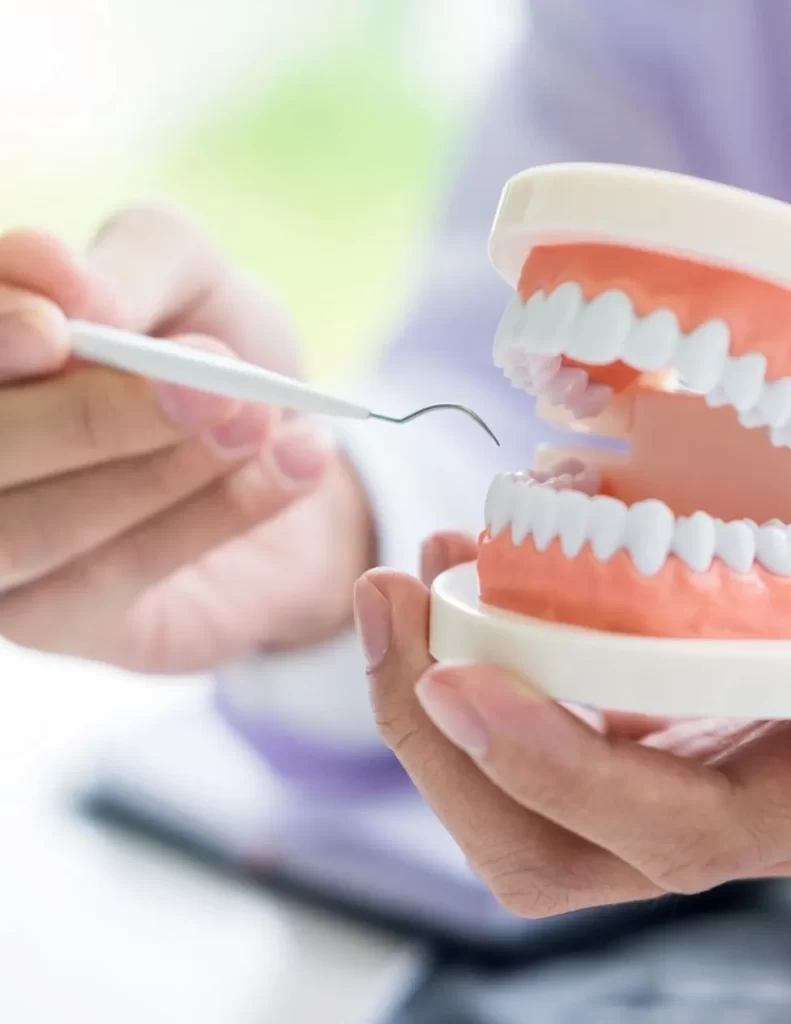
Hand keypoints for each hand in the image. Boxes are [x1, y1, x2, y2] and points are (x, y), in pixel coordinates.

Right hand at [0, 207, 372, 671]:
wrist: (285, 446)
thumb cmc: (214, 348)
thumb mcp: (191, 273)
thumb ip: (133, 263)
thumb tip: (73, 287)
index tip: (62, 326)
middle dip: (92, 418)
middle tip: (212, 383)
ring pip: (35, 530)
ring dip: (160, 471)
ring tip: (260, 417)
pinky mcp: (58, 615)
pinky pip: (116, 574)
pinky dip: (215, 514)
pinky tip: (299, 458)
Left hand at [358, 532, 790, 917]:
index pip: (671, 829)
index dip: (557, 771)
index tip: (456, 677)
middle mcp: (743, 807)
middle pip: (553, 844)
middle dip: (442, 745)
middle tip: (390, 602)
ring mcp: (680, 769)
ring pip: (517, 805)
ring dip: (430, 700)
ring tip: (404, 581)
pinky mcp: (643, 724)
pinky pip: (529, 728)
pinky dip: (468, 658)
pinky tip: (458, 567)